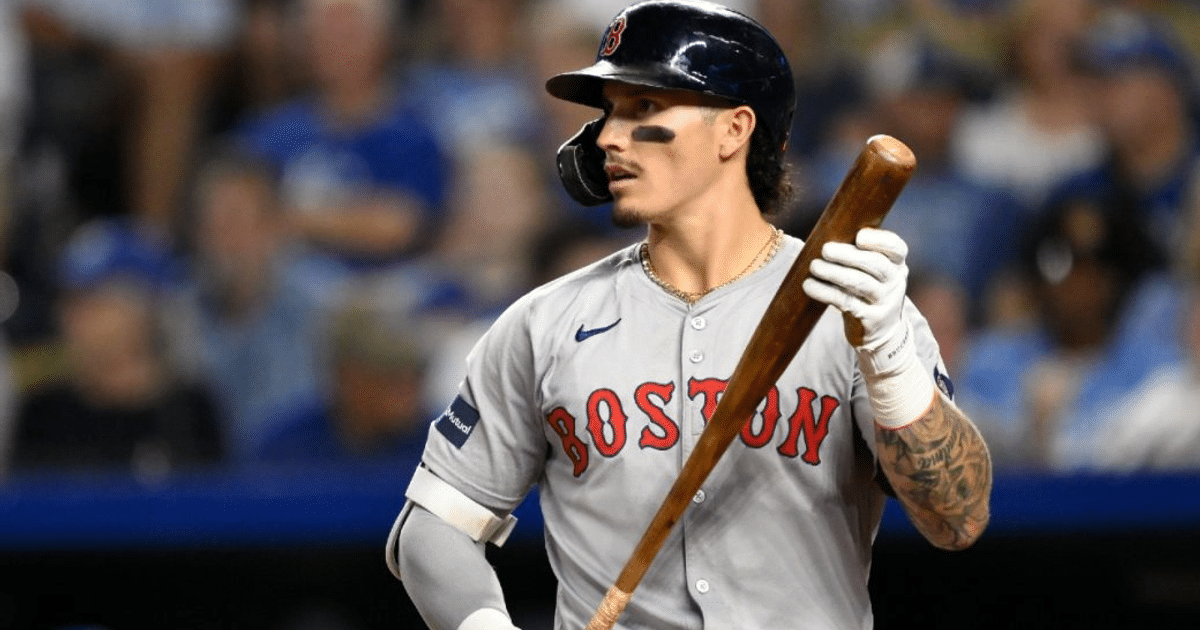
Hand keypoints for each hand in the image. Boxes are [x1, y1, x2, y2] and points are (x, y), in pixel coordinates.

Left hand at [802, 227, 908, 353]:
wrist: (883, 332)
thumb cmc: (870, 291)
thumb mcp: (874, 272)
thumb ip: (859, 254)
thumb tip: (825, 232)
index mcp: (897, 264)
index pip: (896, 247)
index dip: (879, 240)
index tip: (859, 236)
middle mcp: (895, 281)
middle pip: (875, 264)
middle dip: (848, 255)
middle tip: (825, 249)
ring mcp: (885, 301)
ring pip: (859, 283)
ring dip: (834, 273)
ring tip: (814, 266)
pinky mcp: (870, 319)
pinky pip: (846, 302)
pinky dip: (825, 292)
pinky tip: (809, 286)